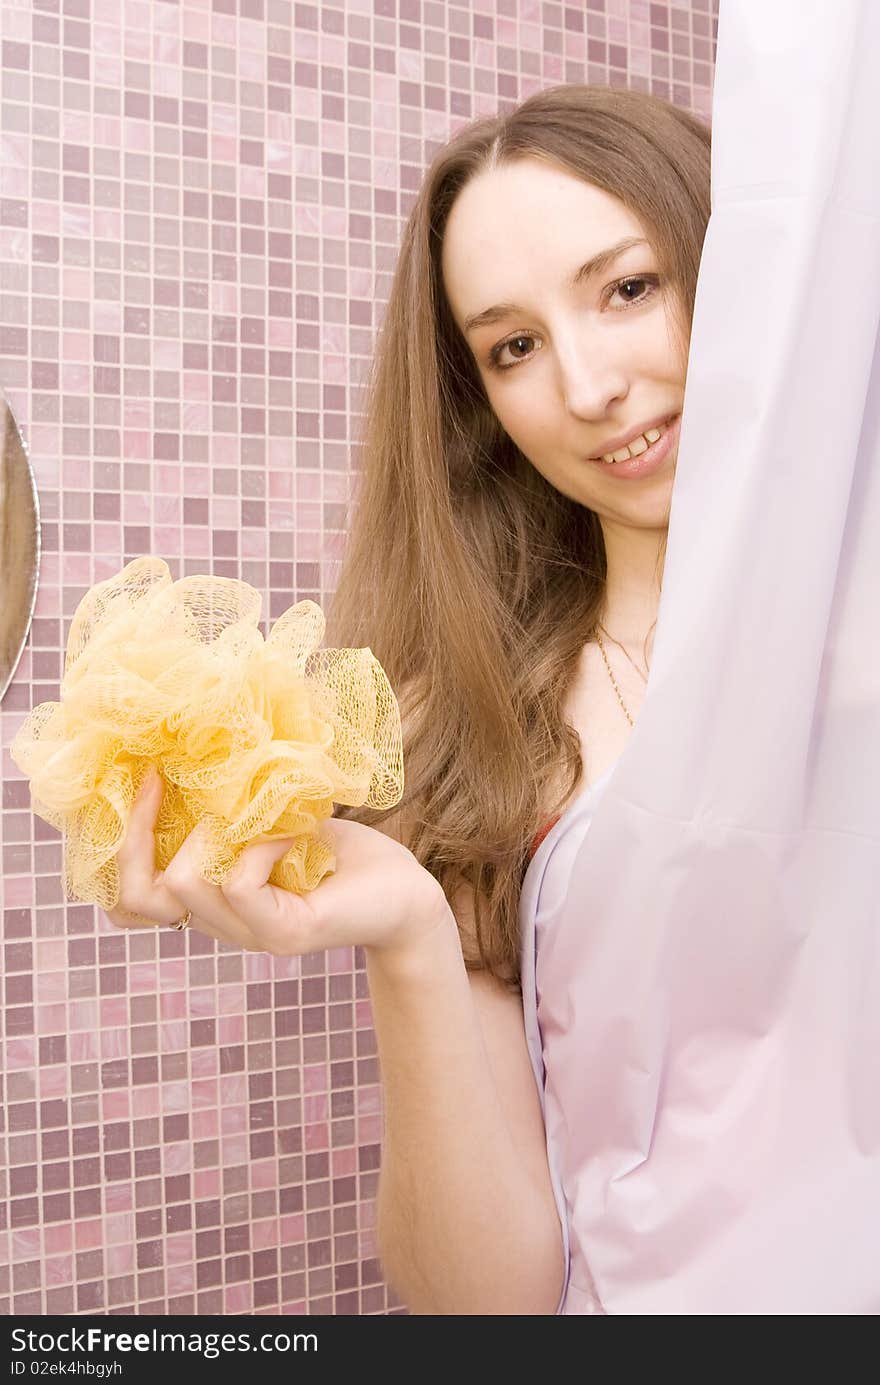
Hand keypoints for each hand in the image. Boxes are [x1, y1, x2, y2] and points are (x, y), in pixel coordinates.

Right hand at [104, 767, 452, 959]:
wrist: (408, 892)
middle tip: (161, 779)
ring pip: (184, 884)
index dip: (119, 845)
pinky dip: (259, 845)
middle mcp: (221, 923)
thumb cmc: (341, 849)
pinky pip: (241, 884)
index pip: (125, 901)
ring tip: (258, 812)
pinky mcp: (286, 933)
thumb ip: (227, 805)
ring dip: (214, 831)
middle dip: (137, 832)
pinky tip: (292, 833)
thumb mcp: (270, 817)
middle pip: (134, 897)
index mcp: (210, 898)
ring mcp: (251, 934)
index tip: (145, 779)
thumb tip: (181, 746)